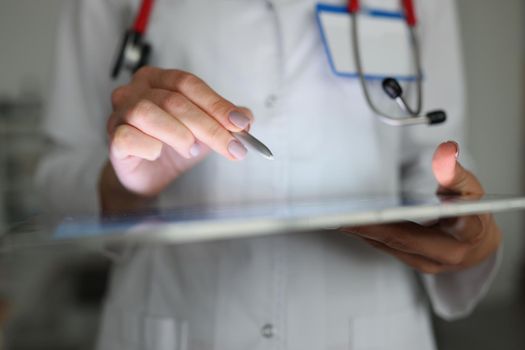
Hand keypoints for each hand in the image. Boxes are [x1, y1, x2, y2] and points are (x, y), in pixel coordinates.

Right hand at [105, 67, 253, 196]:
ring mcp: (120, 112)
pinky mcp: (113, 136)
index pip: (189, 84)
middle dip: (209, 127)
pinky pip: (128, 136)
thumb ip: (226, 121)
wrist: (148, 174)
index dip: (216, 104)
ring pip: (148, 113)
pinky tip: (158, 154)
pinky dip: (149, 147)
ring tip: (190, 150)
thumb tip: (246, 118)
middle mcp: (135, 89)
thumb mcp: (207, 132)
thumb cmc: (174, 145)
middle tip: (232, 148)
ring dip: (178, 135)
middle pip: (174, 101)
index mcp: (159, 79)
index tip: (240, 124)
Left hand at [341, 141, 501, 273]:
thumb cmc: (473, 214)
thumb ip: (457, 172)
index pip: (454, 225)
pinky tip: (350, 222)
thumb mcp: (472, 189)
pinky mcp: (412, 263)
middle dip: (374, 226)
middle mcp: (448, 253)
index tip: (395, 210)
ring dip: (363, 231)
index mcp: (470, 232)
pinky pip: (386, 248)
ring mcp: (428, 262)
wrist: (477, 245)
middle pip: (406, 239)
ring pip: (390, 246)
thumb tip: (445, 153)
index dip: (423, 217)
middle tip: (348, 214)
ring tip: (340, 216)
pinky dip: (367, 234)